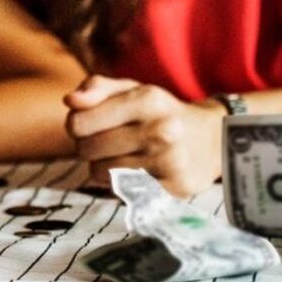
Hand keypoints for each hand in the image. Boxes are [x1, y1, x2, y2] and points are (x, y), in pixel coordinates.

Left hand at [65, 75, 224, 196]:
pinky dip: (121, 184)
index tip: (88, 124)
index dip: (76, 125)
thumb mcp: (130, 89)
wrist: (211, 139)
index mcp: (147, 99)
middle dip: (89, 146)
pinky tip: (137, 172)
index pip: (78, 123)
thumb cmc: (157, 112)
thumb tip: (70, 101)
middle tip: (108, 141)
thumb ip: (96, 88)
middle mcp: (161, 130)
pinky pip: (121, 193)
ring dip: (102, 167)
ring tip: (123, 155)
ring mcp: (170, 162)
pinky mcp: (174, 190)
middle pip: (86, 150)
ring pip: (99, 173)